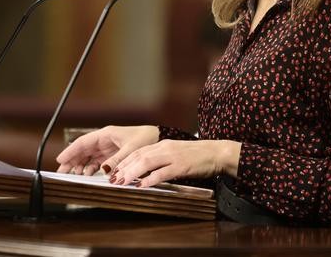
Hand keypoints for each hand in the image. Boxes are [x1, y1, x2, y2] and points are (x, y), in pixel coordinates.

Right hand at [56, 125, 158, 175]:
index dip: (71, 151)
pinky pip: (97, 162)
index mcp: (106, 134)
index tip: (60, 159)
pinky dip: (90, 168)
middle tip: (61, 171)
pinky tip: (86, 174)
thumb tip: (104, 170)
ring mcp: (107, 148)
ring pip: (88, 157)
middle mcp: (104, 140)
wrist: (158, 138)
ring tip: (73, 175)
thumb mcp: (131, 149)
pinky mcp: (112, 155)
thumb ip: (117, 160)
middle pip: (83, 150)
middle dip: (71, 160)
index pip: (83, 142)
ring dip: (80, 165)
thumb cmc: (146, 138)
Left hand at [110, 139, 240, 187]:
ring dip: (132, 173)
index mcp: (162, 145)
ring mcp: (173, 156)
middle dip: (124, 168)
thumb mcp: (175, 153)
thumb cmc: (197, 156)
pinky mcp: (181, 166)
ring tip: (122, 182)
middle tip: (113, 179)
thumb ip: (161, 159)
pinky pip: (163, 173)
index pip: (138, 152)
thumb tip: (145, 171)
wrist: (216, 152)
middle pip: (138, 156)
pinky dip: (150, 179)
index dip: (124, 161)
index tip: (114, 171)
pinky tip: (142, 185)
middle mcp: (165, 148)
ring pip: (146, 162)